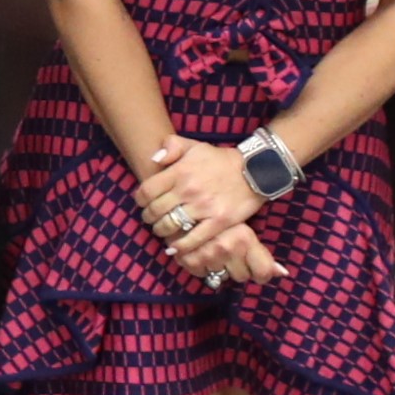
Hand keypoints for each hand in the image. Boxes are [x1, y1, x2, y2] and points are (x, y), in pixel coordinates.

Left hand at [129, 137, 268, 285]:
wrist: (255, 170)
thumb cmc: (220, 160)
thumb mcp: (195, 145)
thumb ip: (171, 146)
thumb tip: (153, 159)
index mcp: (180, 171)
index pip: (147, 190)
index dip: (140, 200)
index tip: (142, 203)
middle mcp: (189, 189)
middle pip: (156, 210)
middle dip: (149, 218)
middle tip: (151, 220)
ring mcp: (204, 206)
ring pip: (171, 225)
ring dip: (162, 232)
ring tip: (162, 232)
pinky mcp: (219, 221)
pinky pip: (195, 239)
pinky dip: (182, 246)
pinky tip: (175, 248)